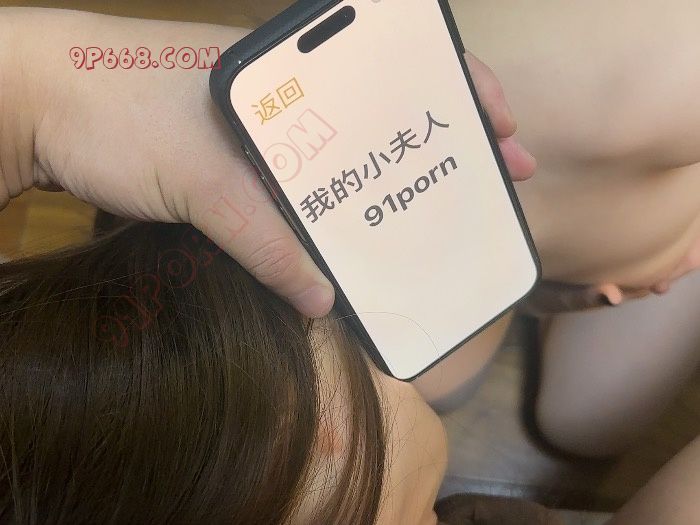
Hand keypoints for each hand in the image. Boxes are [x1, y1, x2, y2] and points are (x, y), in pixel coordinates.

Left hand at [0, 8, 535, 317]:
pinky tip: (353, 230)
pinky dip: (336, 206)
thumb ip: (264, 240)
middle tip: (492, 177)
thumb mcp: (202, 179)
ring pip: (347, 155)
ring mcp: (267, 126)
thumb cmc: (117, 107)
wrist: (39, 102)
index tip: (503, 130)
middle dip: (443, 145)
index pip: (400, 68)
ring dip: (389, 184)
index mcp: (295, 69)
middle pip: (387, 116)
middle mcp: (290, 94)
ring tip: (435, 214)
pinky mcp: (239, 157)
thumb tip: (323, 298)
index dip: (462, 93)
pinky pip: (305, 182)